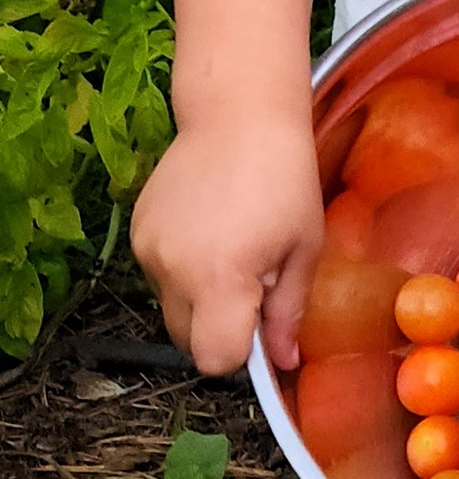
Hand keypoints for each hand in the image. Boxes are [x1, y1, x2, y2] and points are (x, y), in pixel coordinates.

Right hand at [131, 110, 323, 378]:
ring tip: (230, 249)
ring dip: (198, 298)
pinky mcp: (136, 231)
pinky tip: (207, 231)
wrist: (238, 114)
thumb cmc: (284, 178)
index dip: (239, 354)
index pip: (213, 358)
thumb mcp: (303, 248)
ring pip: (171, 308)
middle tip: (251, 283)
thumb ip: (287, 312)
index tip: (258, 325)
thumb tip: (282, 364)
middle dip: (218, 328)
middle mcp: (173, 270)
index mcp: (219, 279)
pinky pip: (158, 276)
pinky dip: (181, 270)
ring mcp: (148, 250)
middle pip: (187, 340)